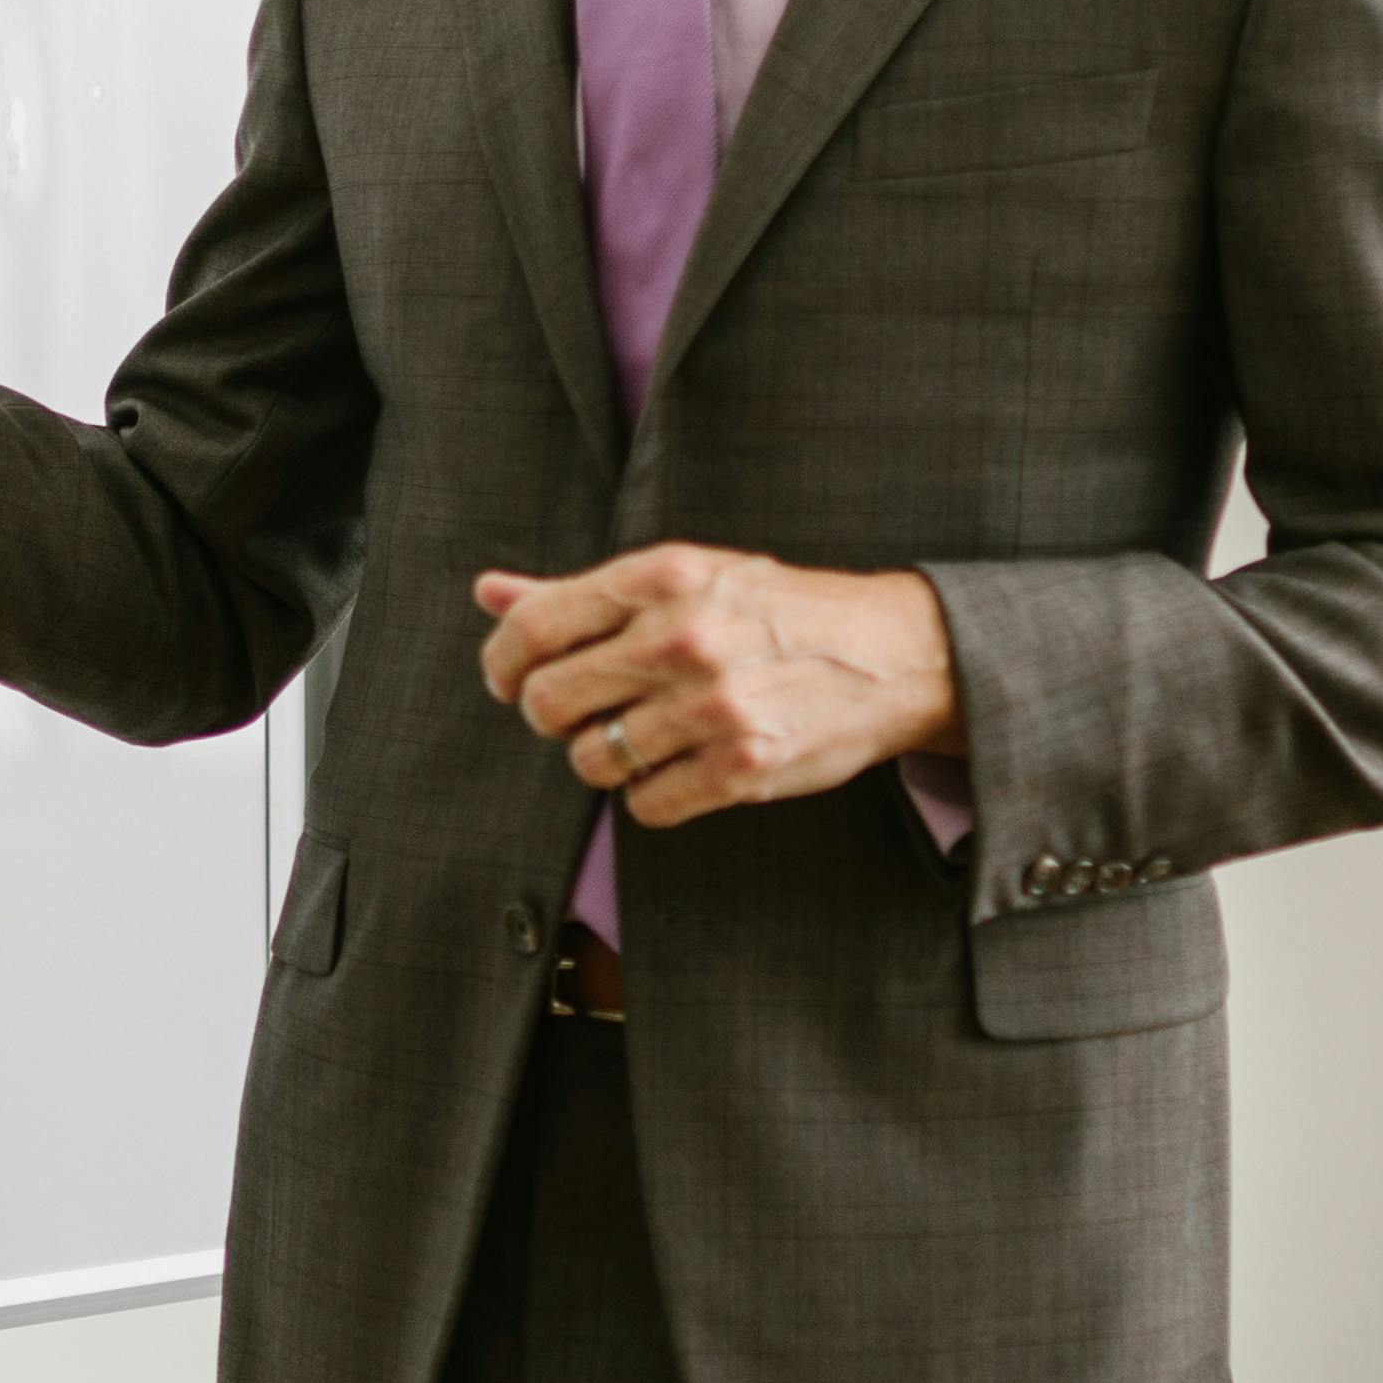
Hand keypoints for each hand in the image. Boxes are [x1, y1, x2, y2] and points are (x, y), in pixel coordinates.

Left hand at [472, 548, 961, 826]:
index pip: (535, 627)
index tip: (509, 681)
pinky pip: (647, 806)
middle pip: (549, 703)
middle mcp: (683, 636)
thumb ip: (581, 592)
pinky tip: (682, 769)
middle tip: (584, 714)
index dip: (503, 664)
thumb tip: (489, 592)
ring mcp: (714, 705)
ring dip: (605, 761)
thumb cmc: (773, 611)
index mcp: (662, 576)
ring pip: (593, 761)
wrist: (893, 654)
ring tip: (645, 739)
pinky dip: (652, 797)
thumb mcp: (684, 576)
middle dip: (552, 718)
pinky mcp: (744, 765)